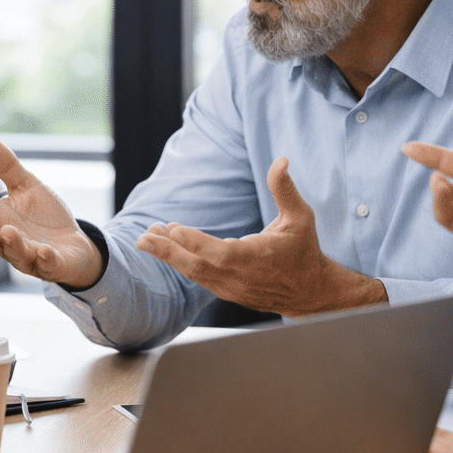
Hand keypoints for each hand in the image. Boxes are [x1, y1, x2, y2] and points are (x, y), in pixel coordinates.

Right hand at [0, 135, 104, 288]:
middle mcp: (8, 242)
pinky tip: (44, 250)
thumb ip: (6, 167)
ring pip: (15, 254)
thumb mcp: (27, 186)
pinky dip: (45, 258)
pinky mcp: (52, 265)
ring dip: (11, 243)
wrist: (72, 244)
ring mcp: (29, 256)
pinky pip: (46, 264)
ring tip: (8, 231)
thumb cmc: (44, 216)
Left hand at [134, 157, 384, 314]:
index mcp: (255, 258)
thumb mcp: (300, 217)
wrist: (309, 293)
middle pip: (196, 266)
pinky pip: (197, 277)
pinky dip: (180, 263)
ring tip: (147, 238)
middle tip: (143, 239)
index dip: (195, 242)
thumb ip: (285, 189)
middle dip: (167, 253)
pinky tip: (165, 247)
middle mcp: (238, 276)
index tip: (173, 228)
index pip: (219, 252)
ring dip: (168, 256)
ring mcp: (229, 287)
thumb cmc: (303, 251)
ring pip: (193, 273)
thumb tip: (280, 160)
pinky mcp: (224, 291)